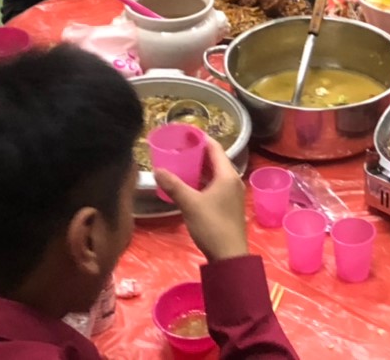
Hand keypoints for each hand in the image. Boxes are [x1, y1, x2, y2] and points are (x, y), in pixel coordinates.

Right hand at [153, 137, 249, 262]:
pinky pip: (214, 185)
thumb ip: (174, 185)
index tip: (184, 133)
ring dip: (199, 168)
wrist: (229, 256)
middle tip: (178, 148)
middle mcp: (232, 180)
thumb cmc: (212, 226)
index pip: (214, 147)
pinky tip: (188, 184)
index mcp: (227, 174)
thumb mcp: (190, 204)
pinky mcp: (228, 205)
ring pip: (214, 174)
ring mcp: (232, 193)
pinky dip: (202, 181)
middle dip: (197, 153)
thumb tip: (157, 170)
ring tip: (180, 163)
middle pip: (215, 159)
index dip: (200, 138)